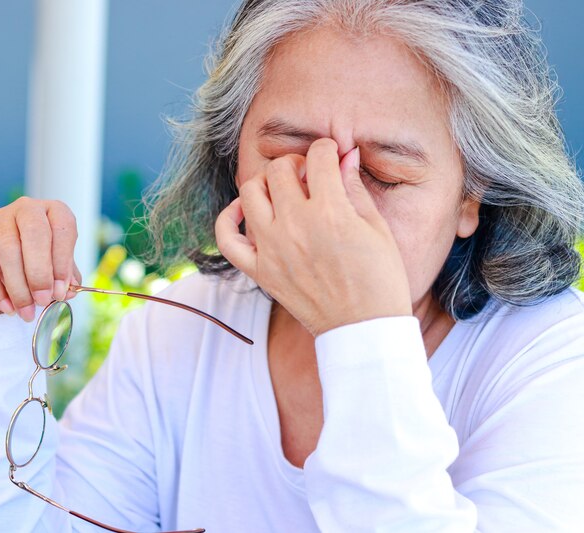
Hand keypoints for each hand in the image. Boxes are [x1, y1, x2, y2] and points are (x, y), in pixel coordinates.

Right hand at [0, 196, 81, 319]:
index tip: (61, 290)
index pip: (63, 227)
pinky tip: (8, 307)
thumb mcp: (54, 270)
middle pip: (35, 232)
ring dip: (19, 286)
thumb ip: (64, 278)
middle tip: (43, 300)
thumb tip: (70, 290)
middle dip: (40, 272)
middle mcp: (26, 209)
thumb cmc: (34, 267)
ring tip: (26, 310)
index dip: (63, 260)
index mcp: (52, 212)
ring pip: (8, 248)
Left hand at [215, 138, 411, 336]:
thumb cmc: (380, 280)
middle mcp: (295, 227)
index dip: (328, 149)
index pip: (318, 157)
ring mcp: (273, 250)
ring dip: (265, 183)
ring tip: (281, 190)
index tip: (332, 156)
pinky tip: (242, 209)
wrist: (363, 329)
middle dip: (296, 163)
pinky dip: (228, 218)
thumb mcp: (376, 228)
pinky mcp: (260, 271)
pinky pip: (226, 239)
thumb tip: (346, 156)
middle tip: (309, 175)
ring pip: (249, 193)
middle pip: (279, 170)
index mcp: (330, 213)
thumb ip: (354, 188)